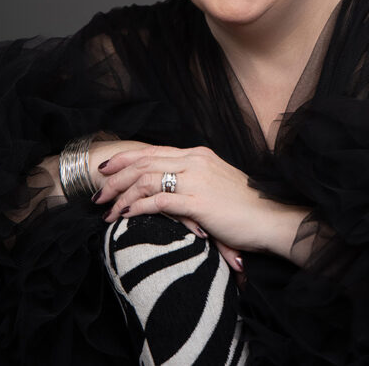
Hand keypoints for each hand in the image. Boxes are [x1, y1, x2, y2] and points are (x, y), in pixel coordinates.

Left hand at [93, 144, 308, 267]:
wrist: (271, 218)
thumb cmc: (246, 207)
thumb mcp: (217, 183)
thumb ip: (195, 179)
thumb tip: (172, 187)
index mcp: (198, 154)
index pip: (153, 150)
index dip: (126, 158)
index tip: (106, 170)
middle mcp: (194, 161)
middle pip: (143, 163)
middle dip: (115, 178)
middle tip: (97, 195)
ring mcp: (196, 180)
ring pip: (146, 180)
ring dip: (121, 197)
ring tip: (107, 212)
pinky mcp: (199, 201)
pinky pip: (159, 201)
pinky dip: (138, 208)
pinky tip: (125, 217)